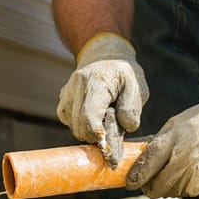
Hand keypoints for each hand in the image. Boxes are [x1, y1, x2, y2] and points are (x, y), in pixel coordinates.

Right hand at [57, 33, 148, 165]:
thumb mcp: (136, 86)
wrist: (104, 56)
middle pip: (79, 127)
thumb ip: (131, 109)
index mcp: (96, 82)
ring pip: (73, 127)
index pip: (88, 117)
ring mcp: (66, 94)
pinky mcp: (62, 101)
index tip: (109, 143)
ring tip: (104, 118)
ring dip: (89, 130)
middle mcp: (76, 87)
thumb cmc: (123, 73)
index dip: (97, 135)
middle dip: (96, 136)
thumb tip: (125, 128)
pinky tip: (93, 115)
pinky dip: (81, 125)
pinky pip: (69, 122)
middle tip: (112, 132)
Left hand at [126, 71, 198, 197]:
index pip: (143, 171)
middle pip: (158, 189)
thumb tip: (139, 157)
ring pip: (178, 192)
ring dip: (175, 185)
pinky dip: (196, 182)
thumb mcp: (177, 123)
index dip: (134, 179)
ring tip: (185, 166)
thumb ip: (158, 143)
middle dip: (152, 187)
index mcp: (170, 144)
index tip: (131, 182)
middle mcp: (183, 164)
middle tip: (153, 180)